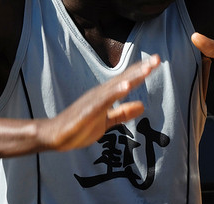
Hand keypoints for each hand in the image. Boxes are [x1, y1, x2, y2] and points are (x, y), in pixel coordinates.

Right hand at [40, 55, 159, 151]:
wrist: (56, 136)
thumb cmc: (79, 127)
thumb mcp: (107, 121)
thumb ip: (123, 113)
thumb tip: (142, 106)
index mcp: (107, 95)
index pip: (127, 80)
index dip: (142, 71)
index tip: (157, 61)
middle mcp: (101, 93)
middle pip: (124, 78)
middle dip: (141, 69)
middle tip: (157, 58)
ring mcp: (94, 100)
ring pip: (117, 86)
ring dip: (132, 77)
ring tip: (147, 69)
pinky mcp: (88, 110)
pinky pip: (104, 100)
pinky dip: (115, 93)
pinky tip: (126, 86)